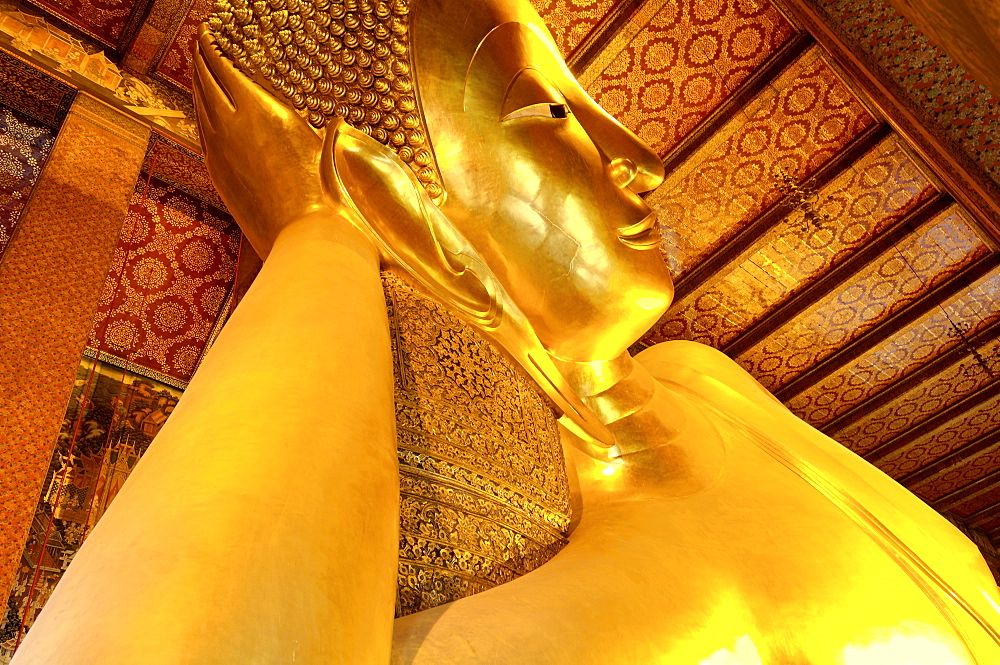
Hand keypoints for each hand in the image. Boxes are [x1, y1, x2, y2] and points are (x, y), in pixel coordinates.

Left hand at [191, 26, 335, 258]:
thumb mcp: (322, 144)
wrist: (306, 234)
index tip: (208, 32)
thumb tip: (331, 119)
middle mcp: (232, 123)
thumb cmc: (324, 190)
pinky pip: (201, 132)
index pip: (223, 65)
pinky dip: (200, 113)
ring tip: (198, 70)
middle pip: (205, 80)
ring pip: (199, 105)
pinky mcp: (216, 171)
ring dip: (197, 83)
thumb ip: (312, 125)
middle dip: (200, 58)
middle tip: (200, 44)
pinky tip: (204, 110)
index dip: (212, 45)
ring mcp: (219, 149)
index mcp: (260, 108)